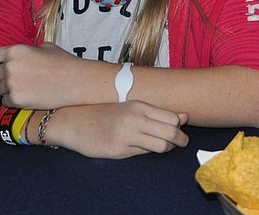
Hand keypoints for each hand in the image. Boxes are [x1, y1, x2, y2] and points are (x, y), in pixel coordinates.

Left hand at [0, 42, 91, 108]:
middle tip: (21, 79)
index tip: (2, 65)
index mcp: (15, 51)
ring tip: (26, 88)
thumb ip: (27, 50)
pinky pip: (5, 101)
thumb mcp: (46, 47)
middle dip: (4, 77)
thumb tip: (21, 55)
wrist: (77, 81)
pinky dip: (14, 100)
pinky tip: (28, 96)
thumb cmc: (64, 63)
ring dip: (8, 89)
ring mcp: (12, 84)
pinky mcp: (16, 100)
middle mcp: (10, 66)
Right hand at [52, 103, 189, 157]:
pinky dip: (148, 152)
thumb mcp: (131, 108)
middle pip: (171, 132)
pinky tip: (144, 148)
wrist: (74, 122)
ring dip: (168, 148)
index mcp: (139, 105)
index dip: (179, 127)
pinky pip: (143, 153)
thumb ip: (157, 113)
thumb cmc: (105, 114)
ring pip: (161, 145)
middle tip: (181, 143)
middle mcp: (135, 118)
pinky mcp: (118, 149)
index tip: (179, 131)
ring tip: (165, 147)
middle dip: (181, 140)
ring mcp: (126, 134)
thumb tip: (185, 116)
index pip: (172, 118)